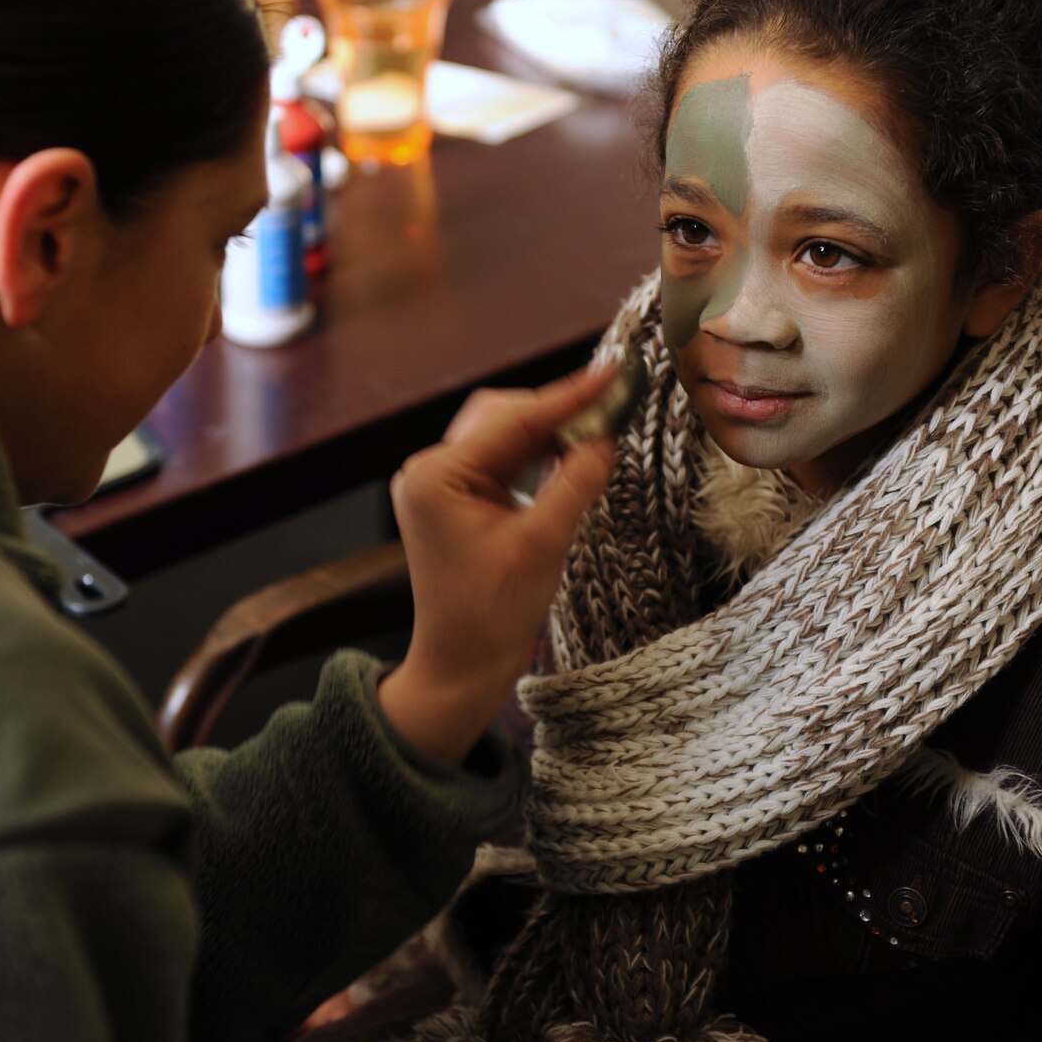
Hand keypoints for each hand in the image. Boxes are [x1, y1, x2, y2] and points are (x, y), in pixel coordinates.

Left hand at [378, 367, 619, 766]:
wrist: (460, 668)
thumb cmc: (491, 616)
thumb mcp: (543, 545)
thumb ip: (575, 484)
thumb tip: (605, 439)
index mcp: (436, 477)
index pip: (511, 421)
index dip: (567, 397)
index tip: (611, 373)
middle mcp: (429, 472)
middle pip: (502, 417)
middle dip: (556, 411)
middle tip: (612, 404)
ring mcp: (439, 486)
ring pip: (503, 436)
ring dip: (548, 433)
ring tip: (599, 429)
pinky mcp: (456, 501)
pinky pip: (502, 462)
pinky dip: (537, 457)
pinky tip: (572, 456)